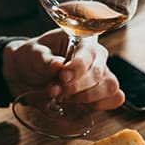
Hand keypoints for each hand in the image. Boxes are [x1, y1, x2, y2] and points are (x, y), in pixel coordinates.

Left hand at [3, 29, 124, 109]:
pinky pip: (114, 98)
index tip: (62, 77)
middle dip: (75, 87)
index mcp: (82, 39)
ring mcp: (103, 73)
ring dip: (85, 98)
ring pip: (109, 87)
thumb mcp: (33, 53)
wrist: (30, 72)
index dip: (78, 67)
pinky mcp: (103, 90)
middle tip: (54, 90)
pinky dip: (98, 105)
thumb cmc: (34, 57)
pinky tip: (79, 103)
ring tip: (64, 97)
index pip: (89, 53)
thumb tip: (58, 66)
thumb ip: (45, 60)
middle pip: (99, 73)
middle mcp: (97, 55)